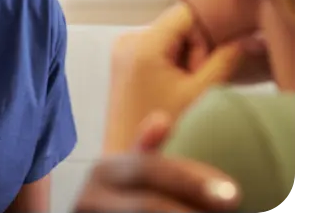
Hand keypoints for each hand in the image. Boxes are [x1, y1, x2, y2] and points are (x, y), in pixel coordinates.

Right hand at [73, 112, 240, 212]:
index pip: (150, 169)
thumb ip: (143, 151)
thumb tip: (162, 120)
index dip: (192, 181)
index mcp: (103, 172)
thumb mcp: (120, 175)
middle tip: (232, 210)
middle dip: (191, 211)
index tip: (234, 193)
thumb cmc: (110, 202)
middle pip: (148, 205)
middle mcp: (90, 199)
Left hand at [103, 3, 247, 152]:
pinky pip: (155, 44)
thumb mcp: (200, 92)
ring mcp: (122, 48)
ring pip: (167, 34)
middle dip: (192, 49)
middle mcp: (128, 39)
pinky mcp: (122, 58)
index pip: (185, 13)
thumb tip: (244, 39)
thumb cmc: (166, 129)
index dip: (202, 37)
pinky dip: (168, 59)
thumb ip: (225, 60)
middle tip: (192, 82)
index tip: (200, 69)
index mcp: (143, 43)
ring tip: (180, 87)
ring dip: (181, 55)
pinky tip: (168, 86)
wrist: (129, 156)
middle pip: (176, 24)